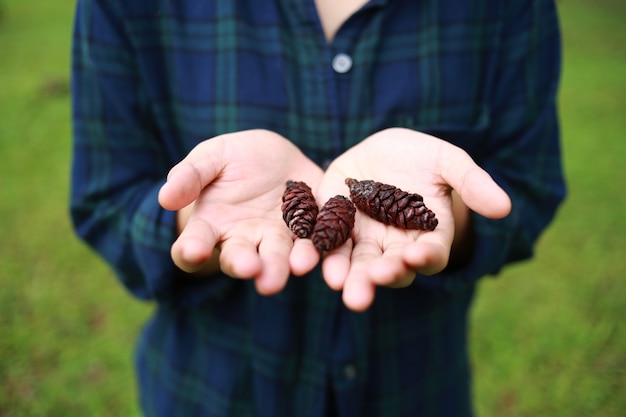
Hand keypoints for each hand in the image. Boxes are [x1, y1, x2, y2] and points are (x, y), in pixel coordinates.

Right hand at [158, 130, 322, 294]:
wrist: (277, 156)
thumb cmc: (234, 159)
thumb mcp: (210, 157)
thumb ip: (190, 175)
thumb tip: (166, 198)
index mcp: (210, 226)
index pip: (192, 246)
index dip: (190, 251)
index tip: (194, 251)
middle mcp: (242, 241)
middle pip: (239, 259)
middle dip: (244, 265)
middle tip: (251, 268)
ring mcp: (275, 241)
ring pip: (277, 258)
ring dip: (283, 266)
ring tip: (293, 267)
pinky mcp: (305, 235)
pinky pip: (309, 246)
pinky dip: (313, 252)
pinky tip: (317, 254)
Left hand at [316, 128, 510, 310]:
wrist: (381, 149)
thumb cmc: (421, 157)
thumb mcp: (447, 162)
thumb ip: (471, 183)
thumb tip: (505, 209)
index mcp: (426, 236)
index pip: (430, 255)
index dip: (424, 256)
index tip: (416, 255)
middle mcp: (393, 247)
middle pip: (389, 269)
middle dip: (378, 278)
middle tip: (366, 289)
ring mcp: (362, 240)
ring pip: (353, 264)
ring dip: (344, 275)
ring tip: (335, 283)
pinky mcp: (333, 228)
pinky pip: (323, 243)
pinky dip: (314, 252)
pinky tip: (304, 259)